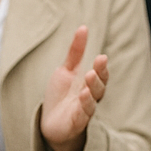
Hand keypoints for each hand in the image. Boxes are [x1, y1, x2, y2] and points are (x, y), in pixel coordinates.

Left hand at [39, 26, 107, 150]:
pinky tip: (83, 95)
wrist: (49, 123)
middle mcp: (91, 95)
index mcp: (90, 82)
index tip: (101, 56)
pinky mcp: (76, 122)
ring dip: (93, 87)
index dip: (102, 65)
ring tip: (90, 75)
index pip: (101, 73)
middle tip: (99, 60)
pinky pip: (84, 113)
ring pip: (94, 98)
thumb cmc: (61, 95)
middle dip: (101, 72)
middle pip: (101, 84)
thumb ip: (75, 52)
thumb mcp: (66, 70)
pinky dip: (85, 104)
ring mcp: (84, 109)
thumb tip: (83, 27)